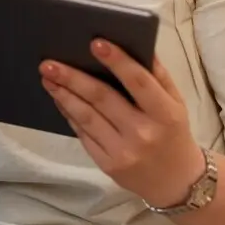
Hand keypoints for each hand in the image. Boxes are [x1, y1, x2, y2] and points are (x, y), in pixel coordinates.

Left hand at [39, 39, 205, 206]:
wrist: (176, 181)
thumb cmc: (173, 133)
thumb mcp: (176, 103)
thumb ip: (157, 75)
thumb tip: (138, 43)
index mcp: (165, 114)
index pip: (139, 82)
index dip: (117, 61)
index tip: (95, 42)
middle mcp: (143, 133)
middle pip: (102, 98)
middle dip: (73, 78)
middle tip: (49, 62)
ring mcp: (123, 152)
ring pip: (87, 117)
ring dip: (64, 95)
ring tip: (48, 77)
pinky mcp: (107, 164)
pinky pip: (83, 134)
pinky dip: (69, 114)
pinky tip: (59, 99)